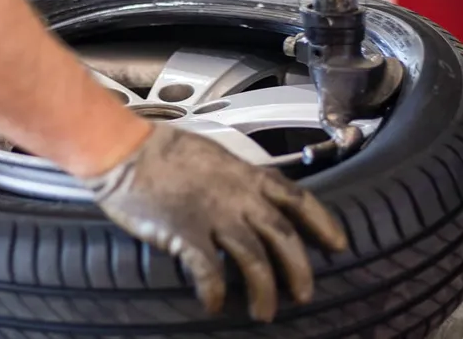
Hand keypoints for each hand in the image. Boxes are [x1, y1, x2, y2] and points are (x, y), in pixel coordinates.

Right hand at [84, 124, 346, 321]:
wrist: (125, 150)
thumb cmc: (163, 151)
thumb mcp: (213, 156)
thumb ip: (236, 179)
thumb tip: (250, 197)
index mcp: (246, 175)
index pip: (298, 198)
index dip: (322, 223)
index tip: (337, 245)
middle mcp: (238, 196)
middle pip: (283, 236)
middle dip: (299, 268)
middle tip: (304, 293)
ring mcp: (213, 215)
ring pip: (254, 259)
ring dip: (264, 290)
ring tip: (265, 313)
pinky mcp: (186, 233)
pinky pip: (209, 271)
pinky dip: (215, 292)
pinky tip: (214, 305)